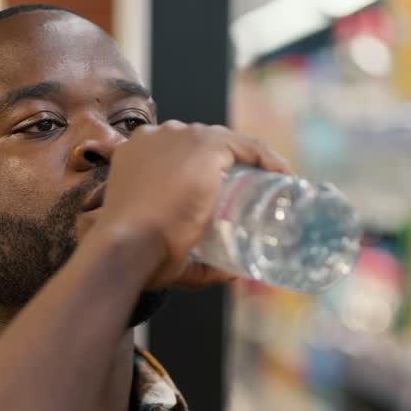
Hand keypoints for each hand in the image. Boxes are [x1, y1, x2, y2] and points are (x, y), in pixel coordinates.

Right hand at [85, 121, 290, 290]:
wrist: (127, 248)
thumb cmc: (137, 256)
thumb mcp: (165, 250)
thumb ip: (197, 265)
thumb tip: (231, 274)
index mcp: (136, 155)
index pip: (178, 153)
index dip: (206, 171)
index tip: (226, 194)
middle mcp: (156, 137)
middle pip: (203, 144)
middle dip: (229, 166)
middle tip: (250, 197)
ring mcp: (181, 138)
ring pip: (227, 142)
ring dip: (251, 161)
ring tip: (271, 189)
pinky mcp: (204, 145)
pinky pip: (247, 146)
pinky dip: (268, 160)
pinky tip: (283, 177)